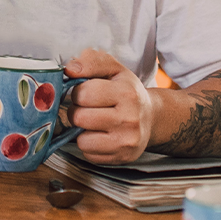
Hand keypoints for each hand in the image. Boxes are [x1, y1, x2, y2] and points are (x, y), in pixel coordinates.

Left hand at [64, 48, 155, 164]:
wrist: (151, 118)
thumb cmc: (127, 91)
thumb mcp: (113, 69)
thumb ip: (91, 61)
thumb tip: (70, 69)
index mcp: (127, 93)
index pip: (84, 93)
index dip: (79, 92)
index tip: (87, 92)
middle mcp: (129, 119)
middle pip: (79, 117)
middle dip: (77, 111)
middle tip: (88, 108)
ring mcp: (127, 141)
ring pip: (82, 140)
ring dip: (82, 131)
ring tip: (93, 122)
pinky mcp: (122, 157)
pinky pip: (89, 154)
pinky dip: (90, 145)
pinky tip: (101, 135)